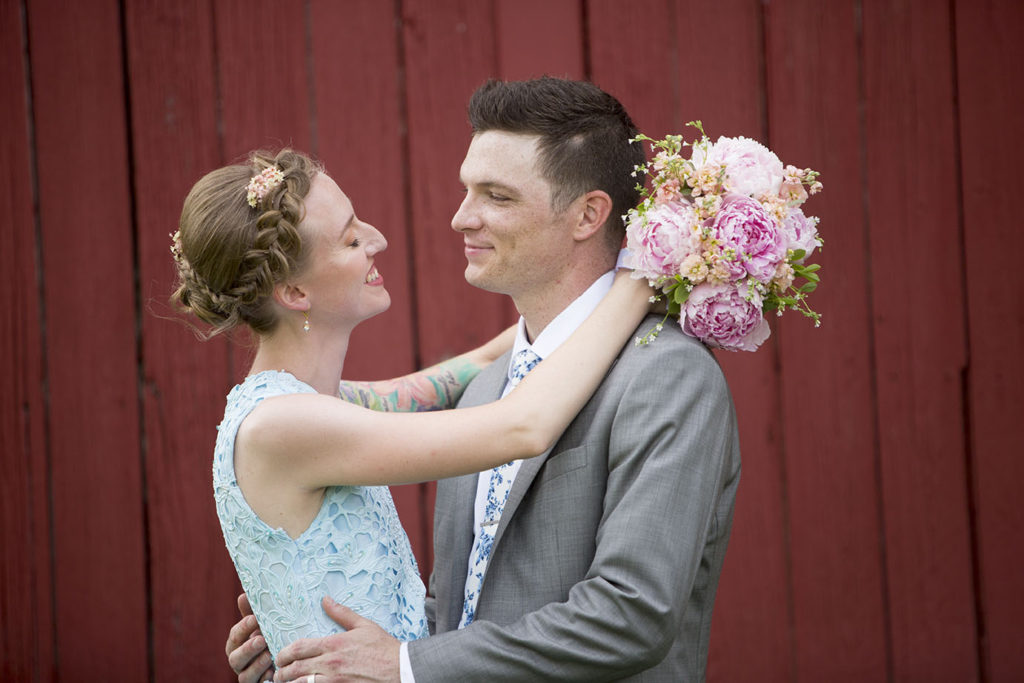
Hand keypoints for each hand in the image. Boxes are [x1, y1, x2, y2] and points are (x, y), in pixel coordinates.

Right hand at [226, 593, 274, 682]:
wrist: (285, 658)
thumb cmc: (270, 636)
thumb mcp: (263, 624)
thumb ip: (253, 612)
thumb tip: (244, 594)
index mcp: (237, 644)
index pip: (235, 636)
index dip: (243, 628)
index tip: (254, 618)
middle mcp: (239, 661)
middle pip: (235, 658)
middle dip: (247, 648)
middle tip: (261, 639)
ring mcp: (248, 675)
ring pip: (245, 675)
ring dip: (257, 664)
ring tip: (269, 654)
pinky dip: (265, 678)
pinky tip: (273, 671)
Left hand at [274, 597, 399, 682]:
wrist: (401, 669)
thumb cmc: (383, 648)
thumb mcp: (364, 626)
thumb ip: (342, 614)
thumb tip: (326, 600)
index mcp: (334, 644)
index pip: (299, 648)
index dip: (284, 653)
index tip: (280, 657)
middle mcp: (330, 663)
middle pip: (295, 668)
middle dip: (282, 672)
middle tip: (278, 673)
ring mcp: (334, 681)